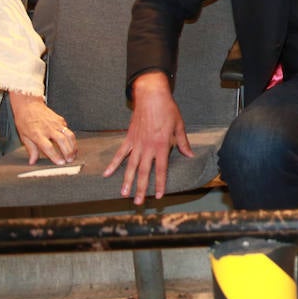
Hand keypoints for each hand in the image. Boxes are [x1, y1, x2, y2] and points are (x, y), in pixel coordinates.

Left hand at [8, 93, 75, 164]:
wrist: (29, 105)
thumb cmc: (24, 120)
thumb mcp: (24, 136)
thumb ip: (31, 149)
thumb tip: (32, 161)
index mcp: (37, 134)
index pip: (48, 147)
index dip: (55, 156)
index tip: (60, 163)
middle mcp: (48, 128)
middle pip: (62, 141)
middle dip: (68, 152)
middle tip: (70, 160)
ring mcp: (56, 123)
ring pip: (69, 135)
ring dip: (73, 146)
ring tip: (74, 154)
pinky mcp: (61, 120)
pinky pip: (68, 130)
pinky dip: (71, 139)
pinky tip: (70, 144)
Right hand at [102, 71, 192, 203]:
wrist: (151, 96)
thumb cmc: (168, 109)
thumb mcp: (179, 125)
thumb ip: (183, 142)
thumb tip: (190, 155)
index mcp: (162, 145)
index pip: (161, 169)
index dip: (160, 183)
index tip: (159, 196)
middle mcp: (148, 147)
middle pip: (144, 172)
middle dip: (141, 188)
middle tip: (138, 202)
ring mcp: (137, 143)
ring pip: (131, 166)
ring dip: (127, 181)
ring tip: (124, 194)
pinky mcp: (129, 138)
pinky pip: (120, 153)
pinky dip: (113, 164)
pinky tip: (107, 175)